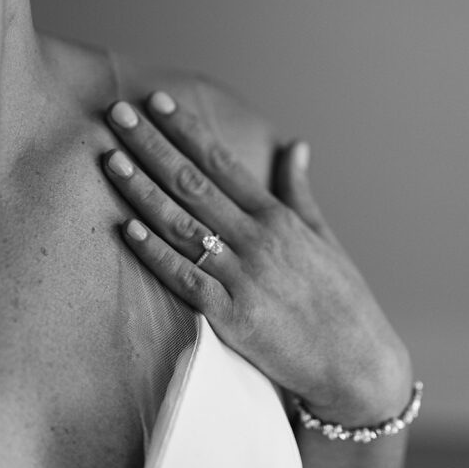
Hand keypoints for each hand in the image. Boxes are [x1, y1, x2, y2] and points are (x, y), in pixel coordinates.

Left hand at [103, 92, 411, 426]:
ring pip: (182, 225)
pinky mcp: (232, 317)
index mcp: (278, 216)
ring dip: (142, 191)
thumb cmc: (342, 300)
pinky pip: (185, 279)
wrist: (358, 364)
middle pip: (193, 183)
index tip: (156, 102)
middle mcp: (259, 239)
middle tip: (116, 114)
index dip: (186, 130)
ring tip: (111, 161)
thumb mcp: (325, 237)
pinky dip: (156, 254)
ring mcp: (244, 277)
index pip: (222, 162)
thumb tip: (295, 144)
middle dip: (152, 146)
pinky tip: (127, 230)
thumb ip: (300, 191)